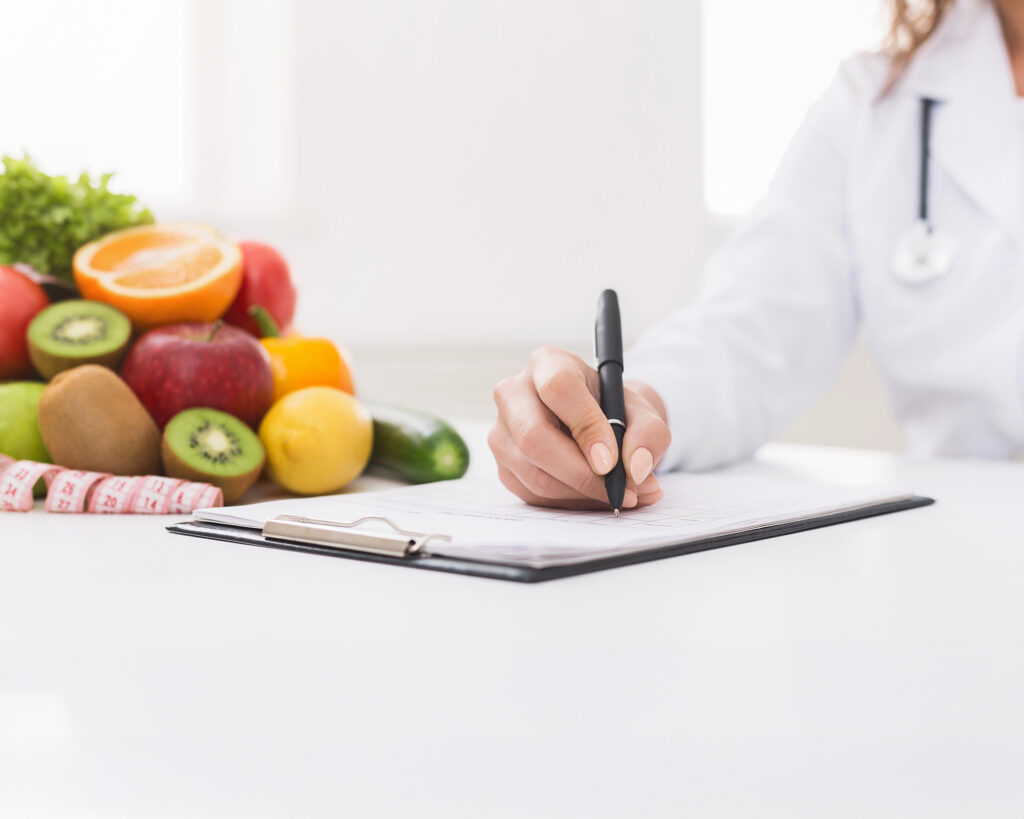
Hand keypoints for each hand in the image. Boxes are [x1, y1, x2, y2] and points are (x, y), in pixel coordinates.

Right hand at [489, 345, 670, 509]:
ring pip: (534, 474)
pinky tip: (595, 496)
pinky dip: (571, 503)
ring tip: (619, 495)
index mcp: (548, 363)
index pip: (558, 389)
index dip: (586, 427)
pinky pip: (533, 495)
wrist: (598, 425)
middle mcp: (514, 394)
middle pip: (534, 437)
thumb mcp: (642, 412)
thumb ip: (649, 434)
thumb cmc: (615, 411)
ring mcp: (502, 432)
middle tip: (620, 491)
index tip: (611, 461)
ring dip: (582, 494)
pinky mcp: (504, 466)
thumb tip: (636, 468)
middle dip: (581, 474)